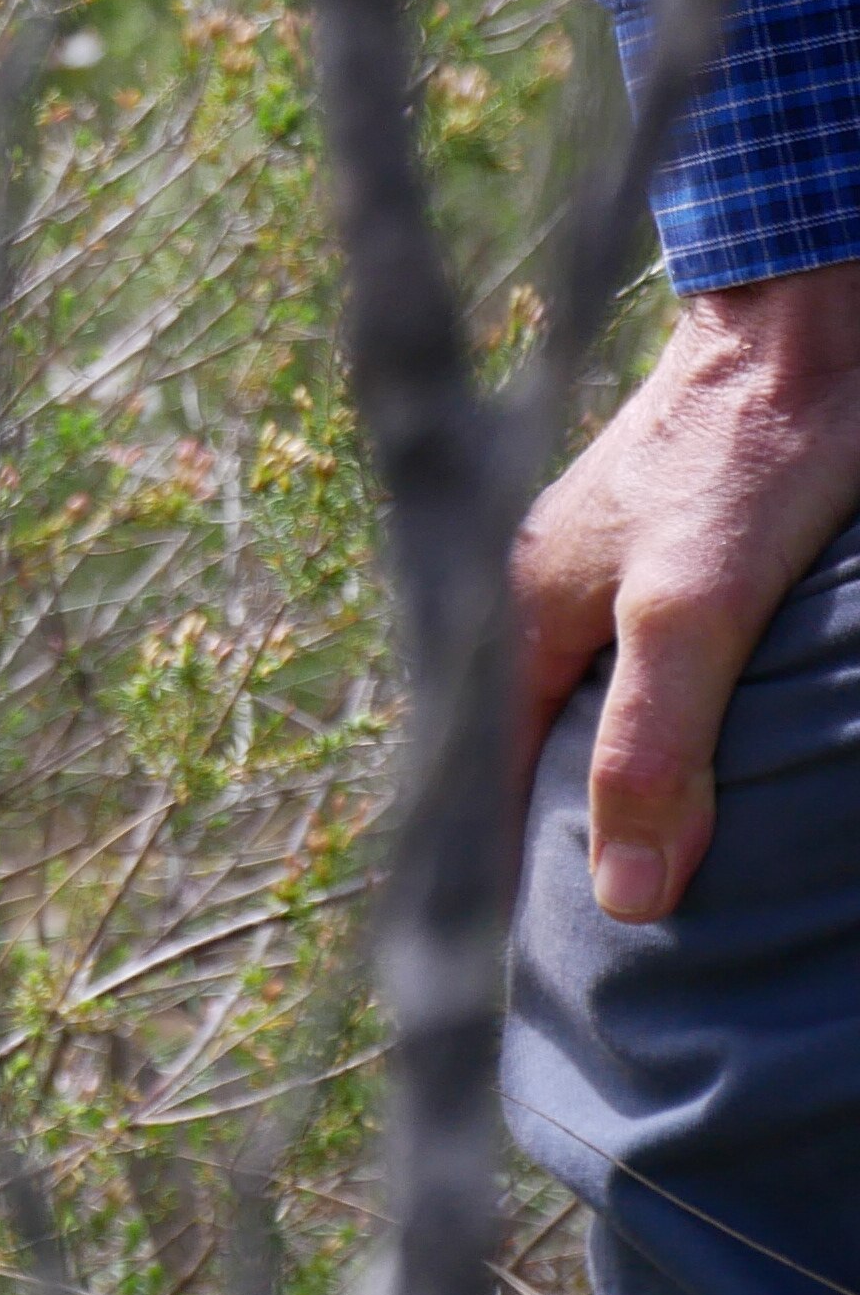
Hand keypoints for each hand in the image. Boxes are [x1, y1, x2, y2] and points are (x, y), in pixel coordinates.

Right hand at [514, 257, 859, 919]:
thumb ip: (651, 746)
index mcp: (520, 610)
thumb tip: (626, 899)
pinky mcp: (683, 557)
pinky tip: (722, 775)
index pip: (482, 773)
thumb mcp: (694, 614)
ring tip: (670, 889)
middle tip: (615, 955)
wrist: (810, 327)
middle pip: (535, 745)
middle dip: (562, 841)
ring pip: (600, 712)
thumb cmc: (745, 460)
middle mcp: (550, 594)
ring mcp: (616, 571)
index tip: (533, 967)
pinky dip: (674, 739)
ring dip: (624, 790)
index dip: (502, 866)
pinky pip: (656, 677)